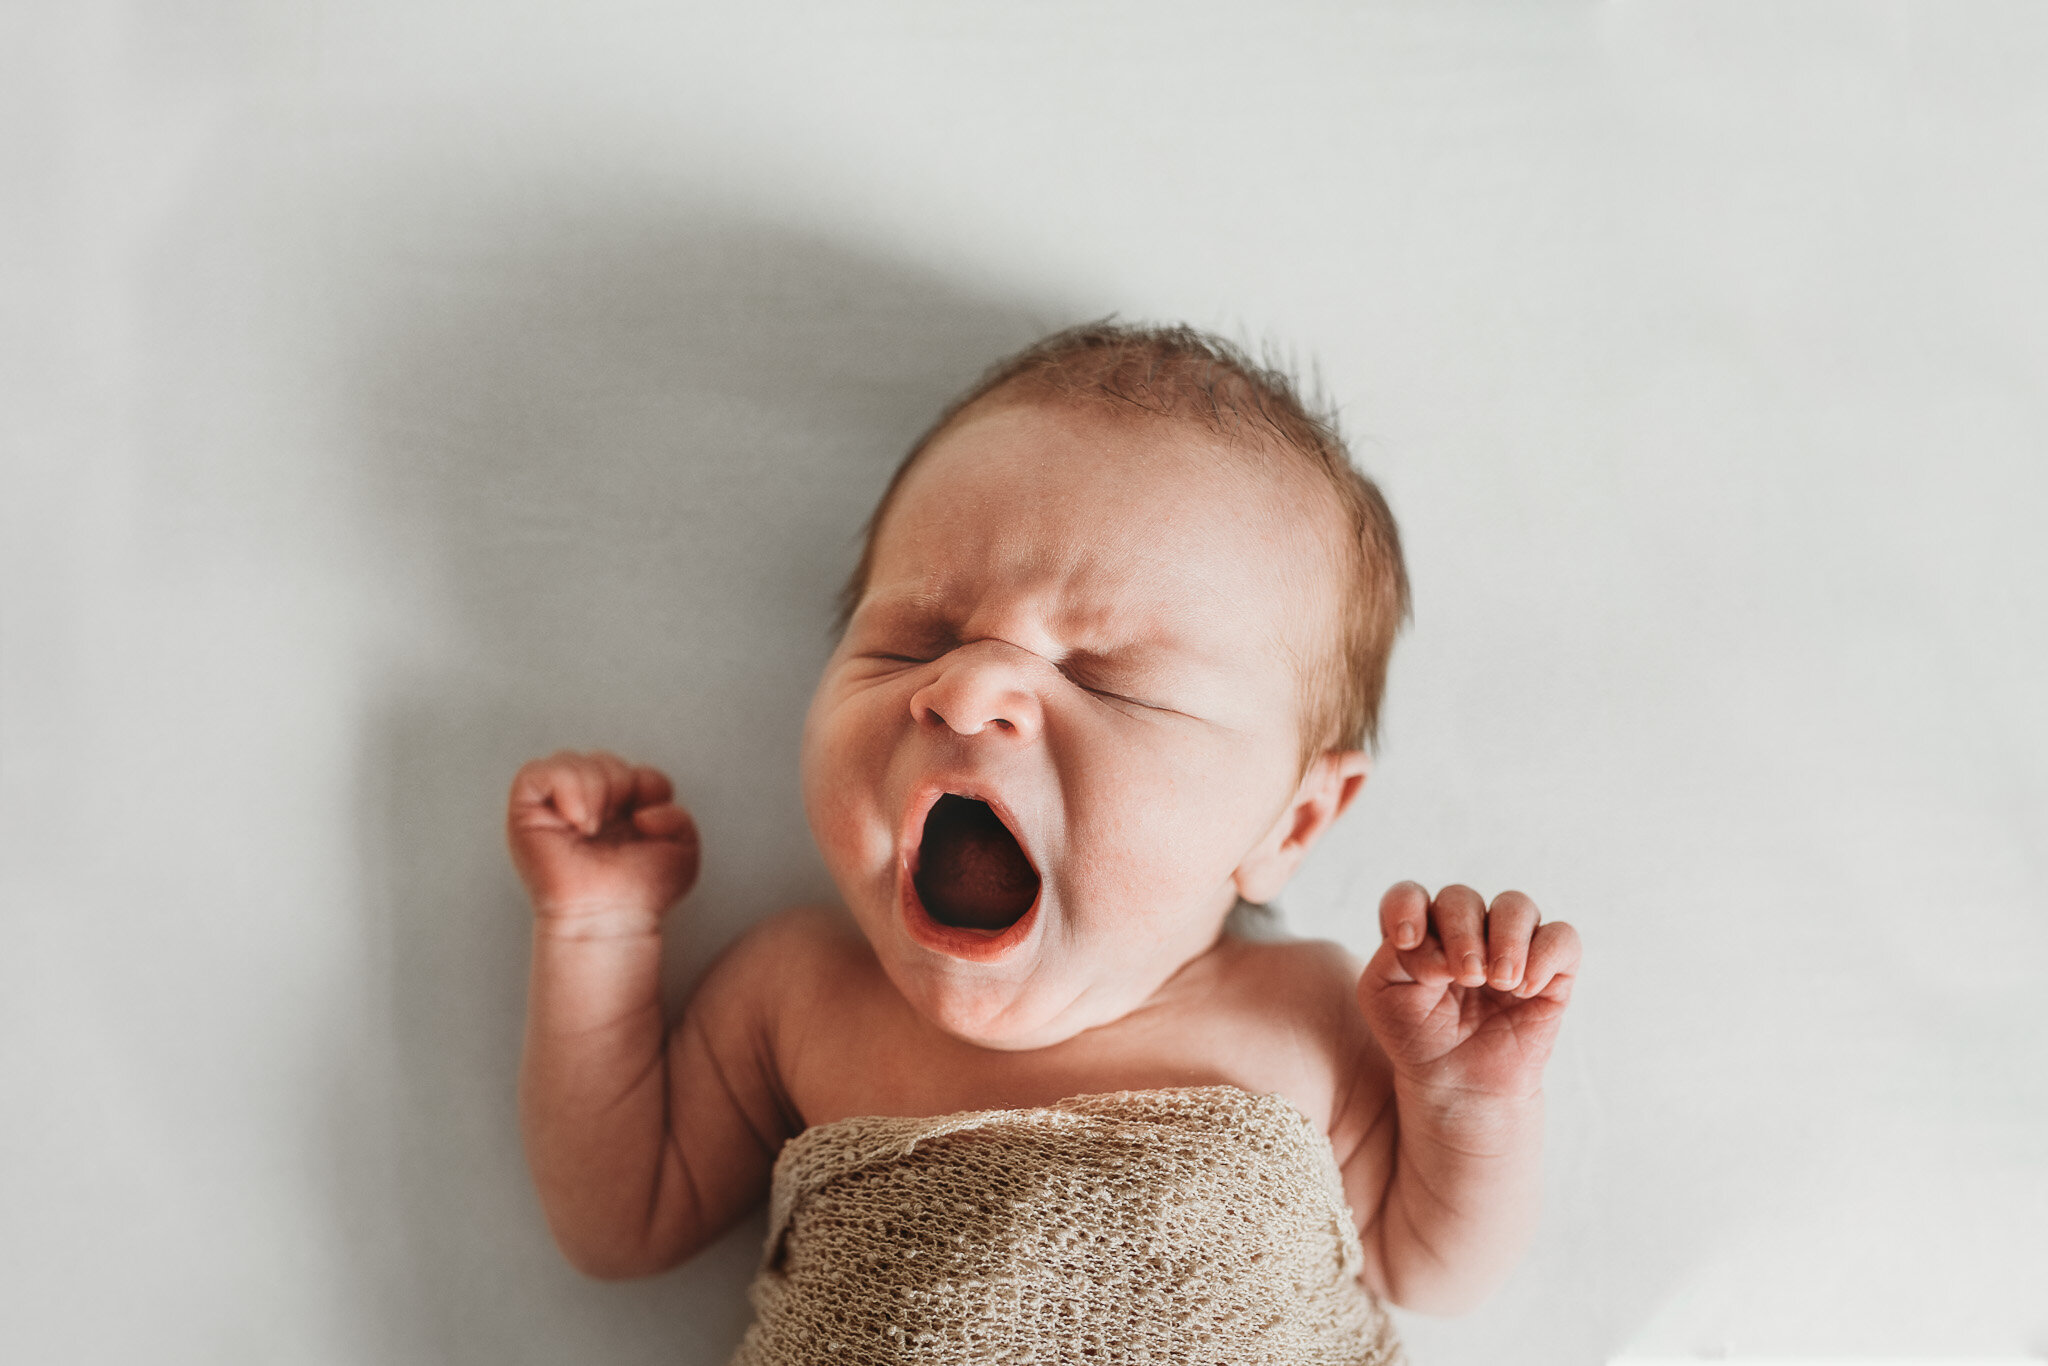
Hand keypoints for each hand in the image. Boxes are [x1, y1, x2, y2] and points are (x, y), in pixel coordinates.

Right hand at [507, 750, 699, 930]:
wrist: (611, 915)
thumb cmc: (639, 892)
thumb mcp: (681, 848)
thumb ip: (679, 815)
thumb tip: (643, 810)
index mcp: (620, 810)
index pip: (636, 770)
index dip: (647, 787)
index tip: (643, 823)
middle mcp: (586, 804)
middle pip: (604, 759)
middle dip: (618, 785)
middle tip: (613, 825)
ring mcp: (555, 808)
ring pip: (570, 759)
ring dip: (593, 788)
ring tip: (592, 826)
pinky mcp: (526, 813)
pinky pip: (535, 772)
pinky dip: (563, 787)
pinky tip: (577, 818)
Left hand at [1357, 882, 1578, 1102]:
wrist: (1458, 1085)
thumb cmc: (1416, 1037)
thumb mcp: (1382, 995)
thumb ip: (1394, 956)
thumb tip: (1444, 950)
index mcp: (1419, 931)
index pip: (1409, 895)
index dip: (1407, 906)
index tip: (1406, 940)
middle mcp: (1463, 931)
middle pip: (1461, 898)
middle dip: (1460, 933)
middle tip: (1465, 977)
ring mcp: (1507, 946)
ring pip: (1516, 905)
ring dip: (1505, 938)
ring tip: (1498, 981)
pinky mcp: (1550, 969)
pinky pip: (1561, 936)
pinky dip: (1544, 956)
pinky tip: (1526, 989)